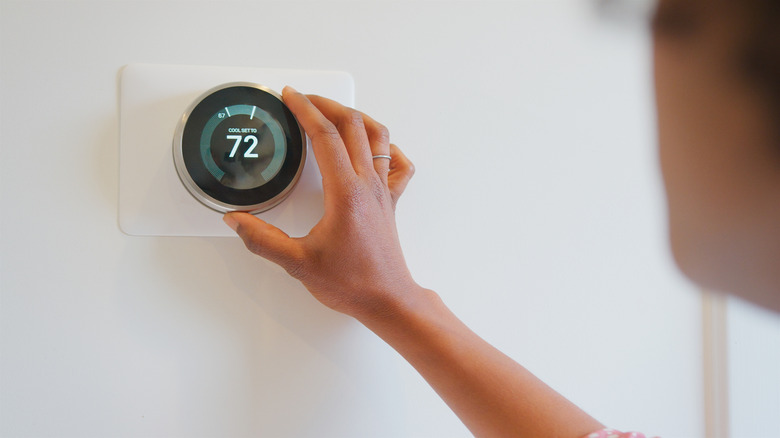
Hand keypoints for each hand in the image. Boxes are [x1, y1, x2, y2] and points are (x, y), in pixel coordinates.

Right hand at [223, 87, 416, 320]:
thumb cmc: (351, 283)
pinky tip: (375, 147)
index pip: (325, 136)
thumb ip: (262, 240)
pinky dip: (387, 147)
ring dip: (355, 117)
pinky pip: (399, 164)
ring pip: (377, 136)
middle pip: (352, 125)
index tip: (290, 96)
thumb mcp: (297, 263)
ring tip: (333, 112)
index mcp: (345, 192)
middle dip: (326, 104)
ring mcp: (383, 191)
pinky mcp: (390, 202)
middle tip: (303, 98)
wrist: (387, 300)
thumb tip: (237, 221)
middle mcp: (368, 184)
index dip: (305, 110)